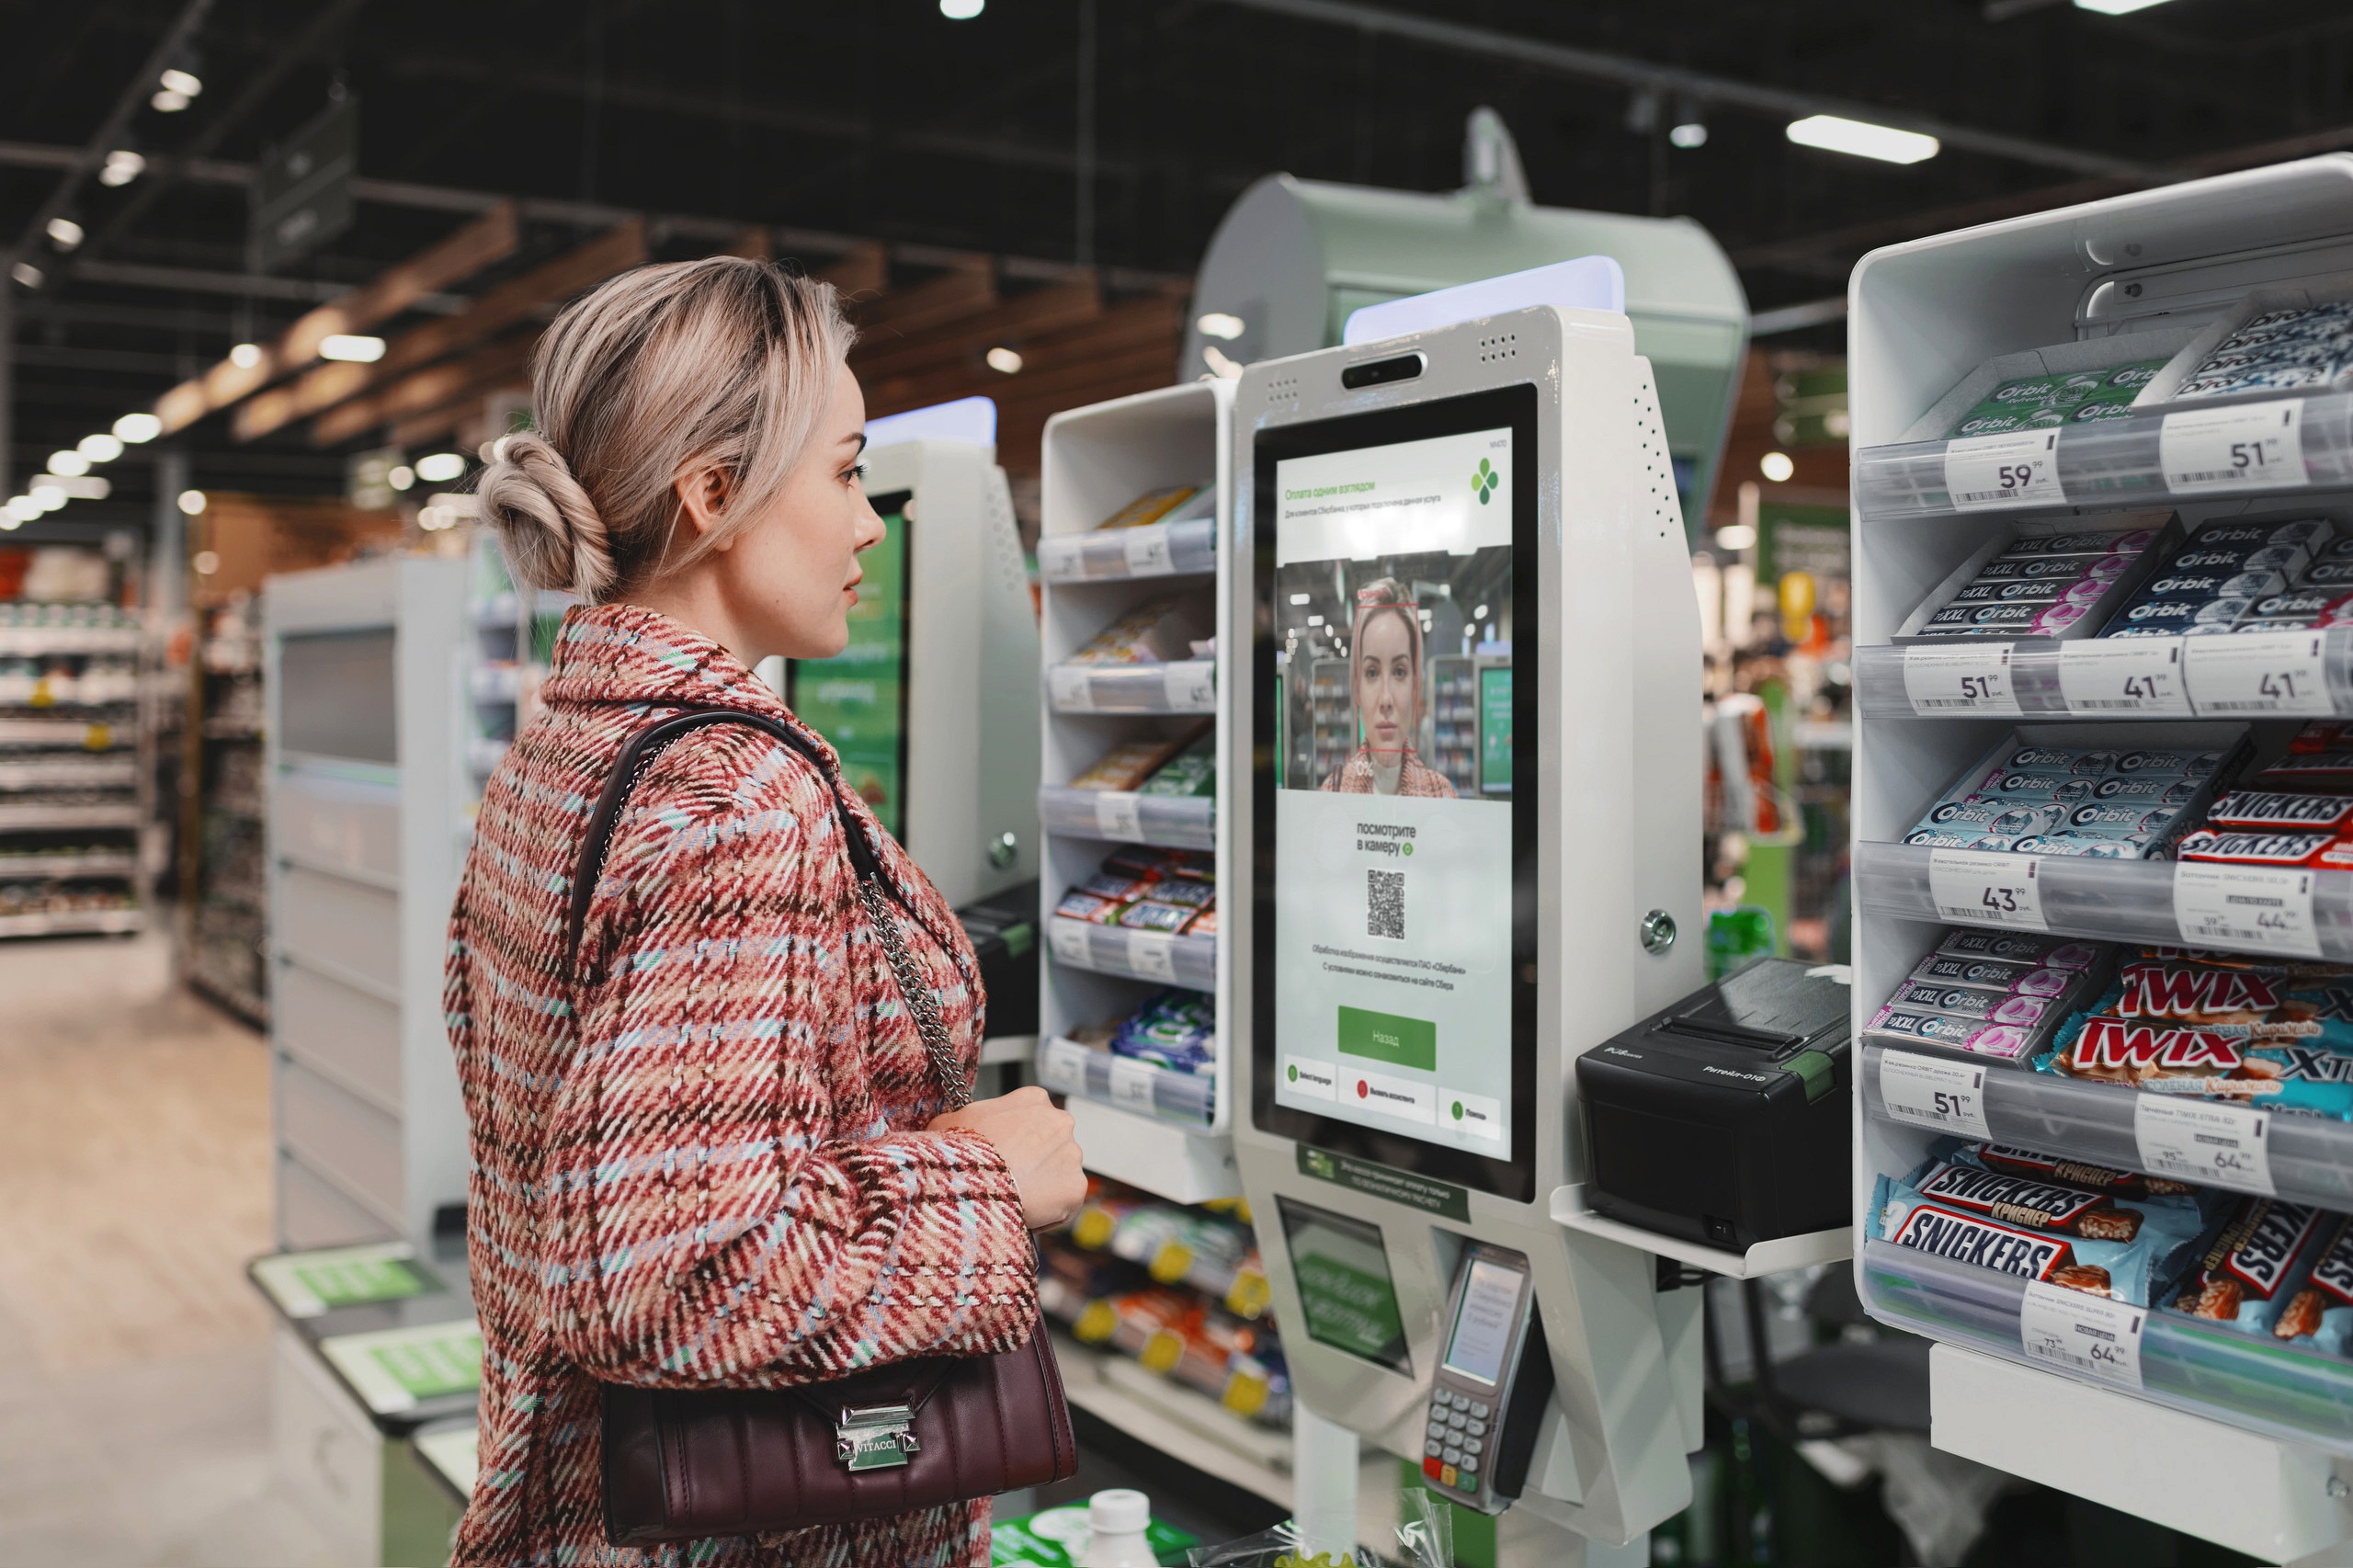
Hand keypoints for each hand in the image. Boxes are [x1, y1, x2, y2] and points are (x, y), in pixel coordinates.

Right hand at [930, 1085, 1085, 1228]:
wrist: (973, 1182)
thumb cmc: (961, 1150)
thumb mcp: (949, 1123)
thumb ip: (959, 1119)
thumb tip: (948, 1126)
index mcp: (1034, 1099)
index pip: (1031, 1119)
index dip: (1015, 1140)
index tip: (1002, 1156)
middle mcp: (1060, 1122)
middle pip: (1050, 1144)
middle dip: (1034, 1161)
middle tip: (1008, 1179)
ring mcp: (1072, 1155)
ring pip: (1059, 1174)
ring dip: (1042, 1186)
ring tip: (1014, 1199)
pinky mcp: (1077, 1187)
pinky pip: (1065, 1203)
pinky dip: (1050, 1212)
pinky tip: (1026, 1214)